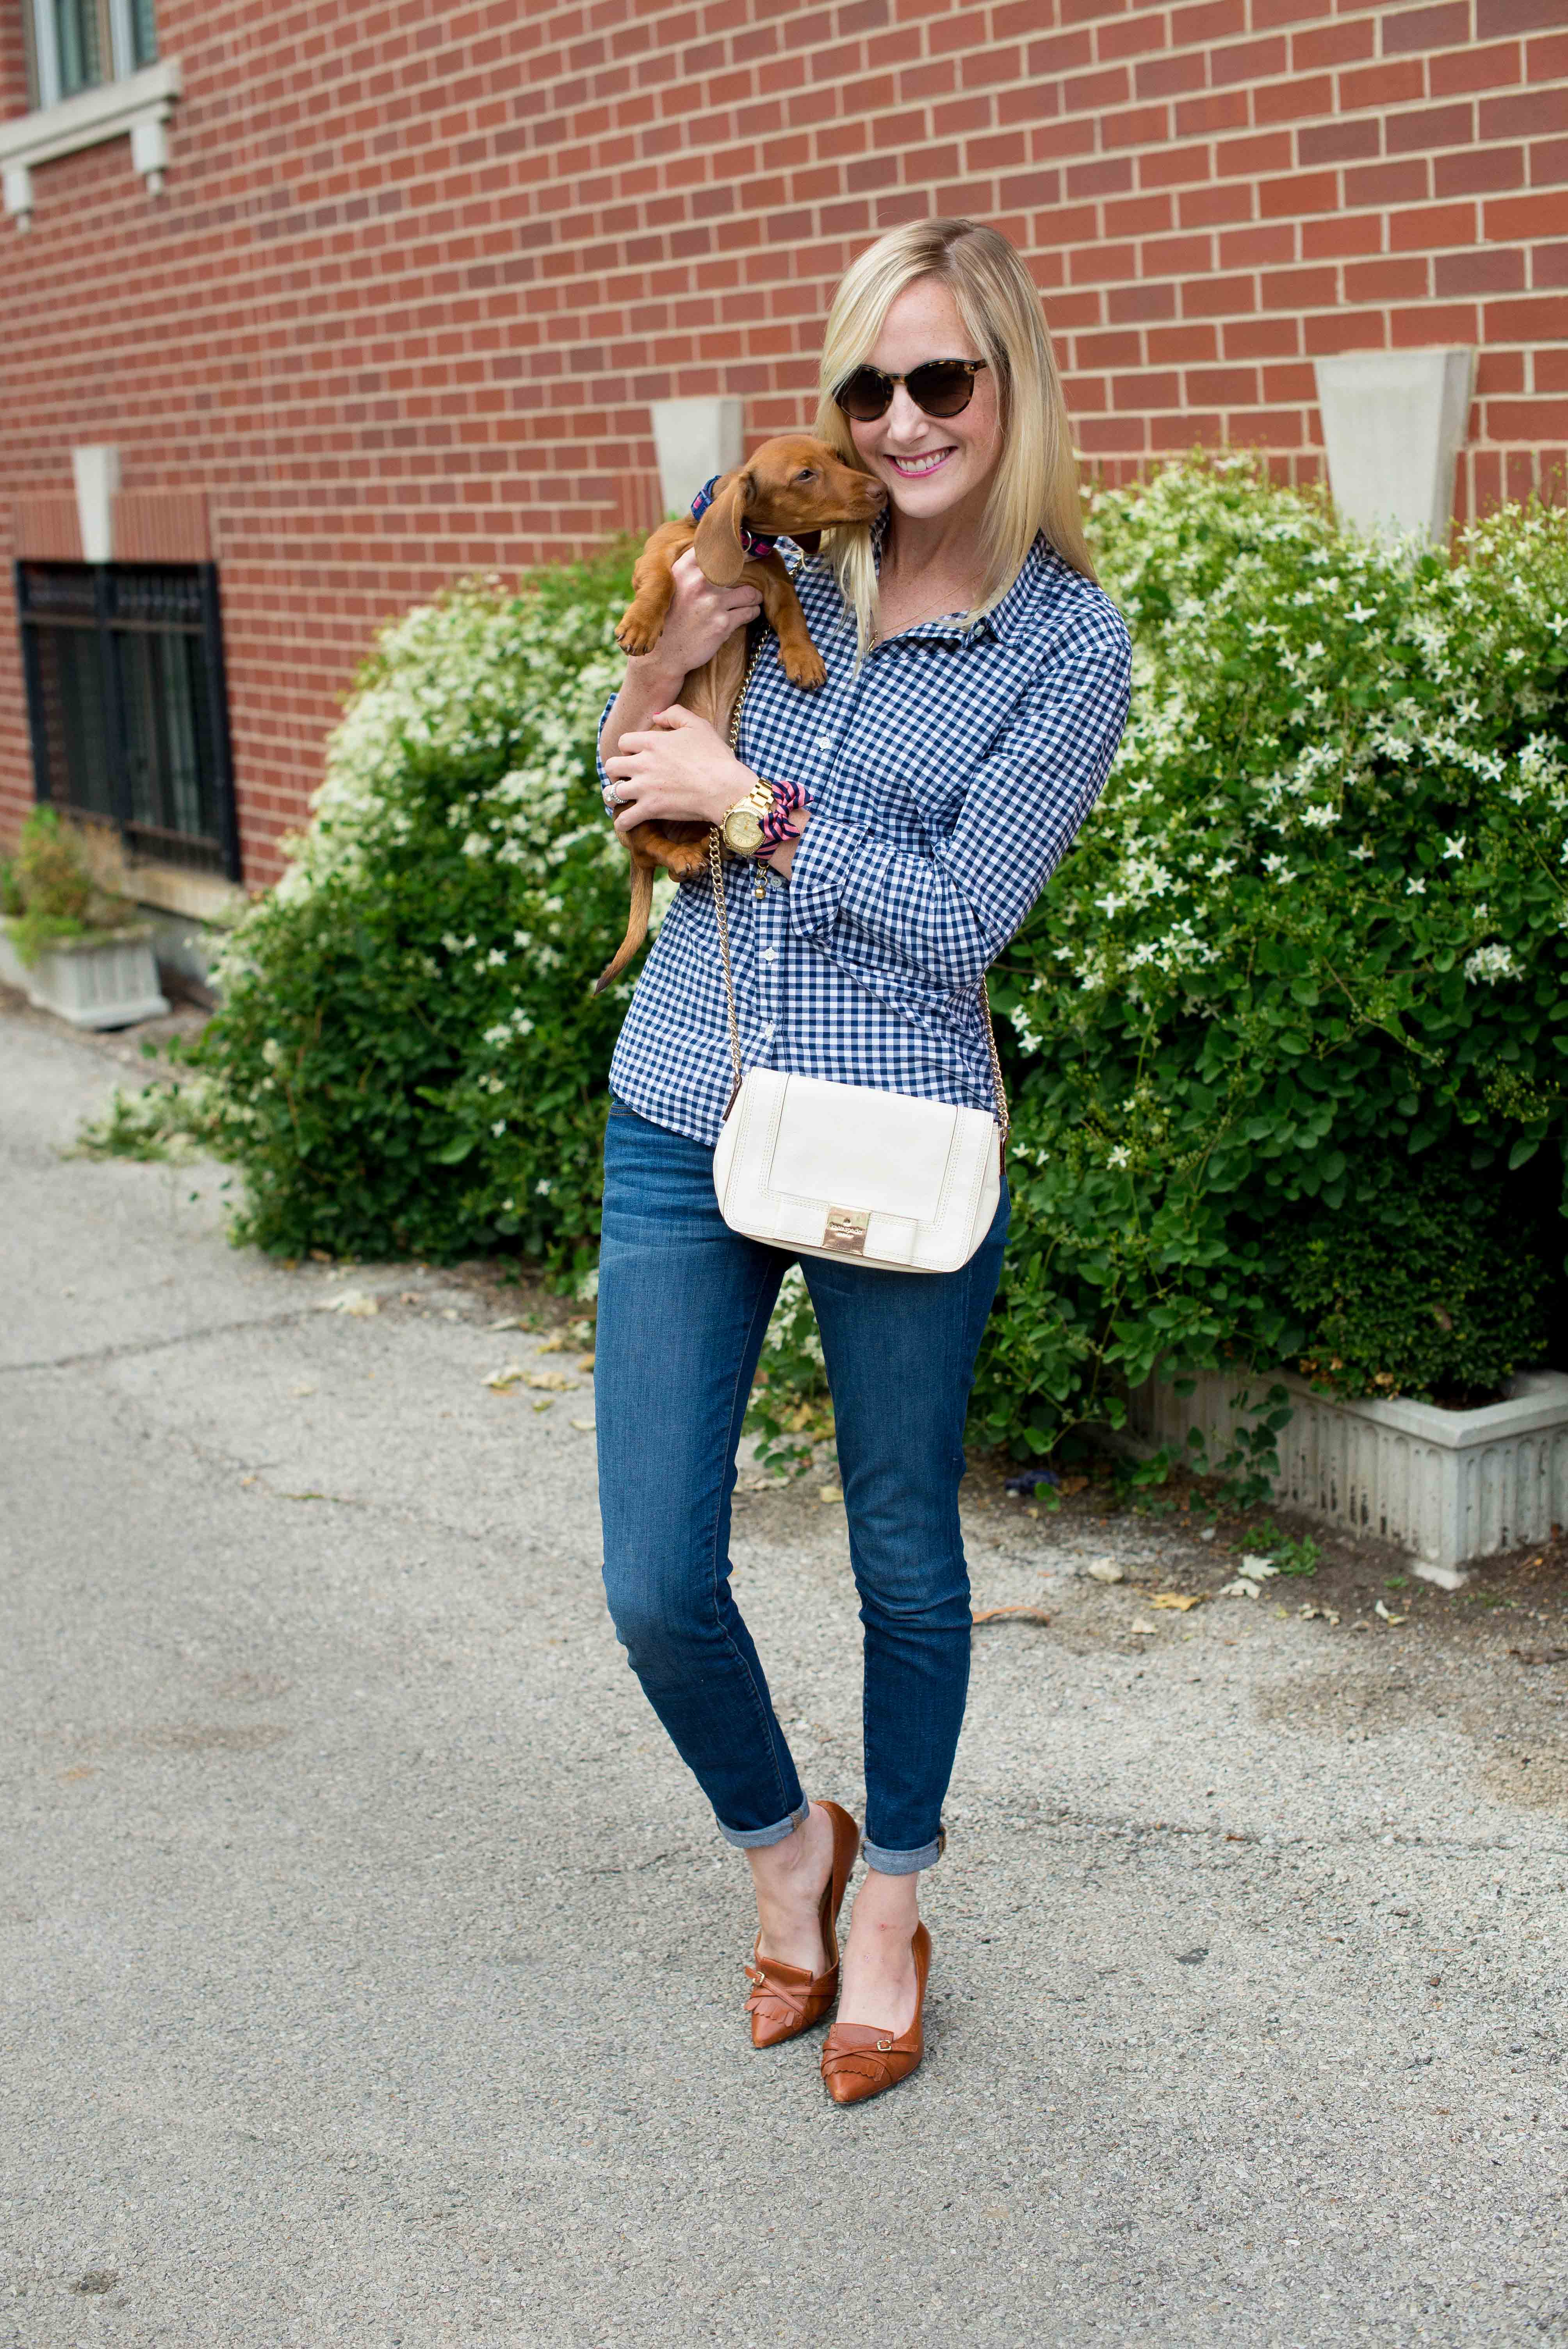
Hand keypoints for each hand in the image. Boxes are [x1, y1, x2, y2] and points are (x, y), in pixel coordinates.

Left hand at [603, 705, 754, 835]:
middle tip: (625, 776)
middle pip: (611, 766)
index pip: (623, 741)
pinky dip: (622, 822)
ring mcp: (644, 787)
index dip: (628, 748)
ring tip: (618, 799)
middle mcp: (642, 763)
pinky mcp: (651, 809)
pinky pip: (625, 819)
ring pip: (612, 792)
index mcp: (651, 742)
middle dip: (616, 771)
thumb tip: (656, 717)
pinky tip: (625, 823)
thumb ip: (674, 714)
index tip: (636, 755)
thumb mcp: (698, 725)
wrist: (725, 787)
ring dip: (613, 796)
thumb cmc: (715, 756)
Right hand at [626, 547, 763, 689]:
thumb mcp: (673, 585)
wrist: (663, 654)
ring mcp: (712, 603)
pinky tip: (746, 614)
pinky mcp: (722, 624)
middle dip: (751, 571)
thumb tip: (713, 548)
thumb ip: (691, 567)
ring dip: (754, 597)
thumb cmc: (671, 617)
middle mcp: (699, 582)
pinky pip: (750, 612)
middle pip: (741, 567)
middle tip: (755, 574)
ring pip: (750, 592)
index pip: (718, 547)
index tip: (747, 548)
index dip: (737, 548)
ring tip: (750, 599)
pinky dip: (751, 612)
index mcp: (685, 569)